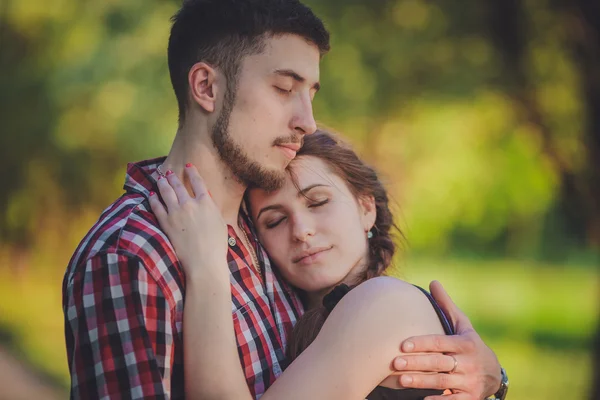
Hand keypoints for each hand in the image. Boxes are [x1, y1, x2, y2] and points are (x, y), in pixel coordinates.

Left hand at [149, 164, 228, 280]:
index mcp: (206, 203)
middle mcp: (190, 204)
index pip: (198, 182)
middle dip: (173, 177)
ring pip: (166, 192)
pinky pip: (157, 206)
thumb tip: (207, 197)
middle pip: (179, 185)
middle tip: (168, 172)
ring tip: (159, 178)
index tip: (188, 166)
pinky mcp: (166, 222)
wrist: (203, 260)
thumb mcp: (220, 222)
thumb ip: (213, 208)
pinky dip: (153, 199)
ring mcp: (176, 212)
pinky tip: (151, 194)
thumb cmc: (217, 245)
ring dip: (162, 183)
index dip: (192, 172)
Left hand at [392, 281, 500, 399]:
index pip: (440, 342)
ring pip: (442, 382)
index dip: (422, 343)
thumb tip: (433, 281)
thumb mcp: (463, 325)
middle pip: (439, 363)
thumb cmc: (470, 344)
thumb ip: (446, 305)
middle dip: (416, 363)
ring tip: (400, 379)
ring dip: (421, 382)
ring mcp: (470, 382)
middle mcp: (468, 363)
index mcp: (465, 343)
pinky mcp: (470, 398)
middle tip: (395, 362)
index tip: (403, 344)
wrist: (495, 374)